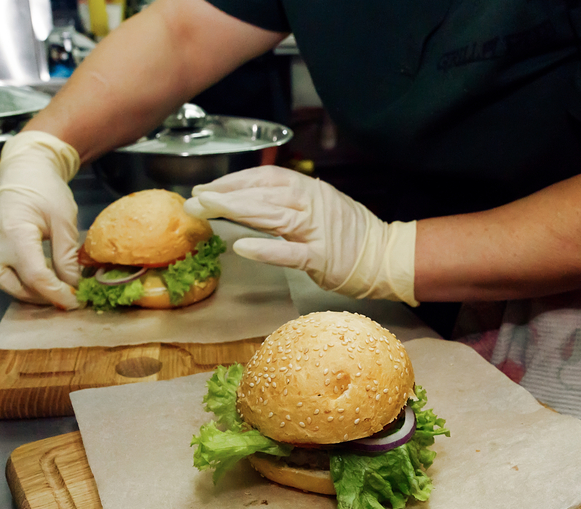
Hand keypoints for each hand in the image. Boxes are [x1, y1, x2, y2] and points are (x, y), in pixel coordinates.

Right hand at [0, 131, 80, 308]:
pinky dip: (27, 287)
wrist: (24, 176)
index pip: (36, 276)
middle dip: (49, 297)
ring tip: (60, 288)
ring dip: (38, 295)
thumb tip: (71, 286)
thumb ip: (67, 256)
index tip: (75, 302)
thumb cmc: (45, 192)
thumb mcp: (64, 222)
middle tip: (72, 297)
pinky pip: (7, 282)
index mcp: (15, 234)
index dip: (56, 293)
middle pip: (23, 288)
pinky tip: (46, 282)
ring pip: (12, 290)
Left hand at [184, 166, 417, 305]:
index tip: (208, 188)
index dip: (234, 181)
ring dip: (236, 212)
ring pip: (271, 216)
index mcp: (310, 190)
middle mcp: (312, 205)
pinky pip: (290, 253)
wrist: (386, 256)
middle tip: (194, 200)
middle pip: (262, 194)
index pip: (266, 178)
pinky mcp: (321, 258)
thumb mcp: (321, 205)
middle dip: (224, 196)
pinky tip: (241, 248)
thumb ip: (291, 200)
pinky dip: (265, 250)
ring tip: (208, 212)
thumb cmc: (351, 234)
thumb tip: (253, 197)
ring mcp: (317, 231)